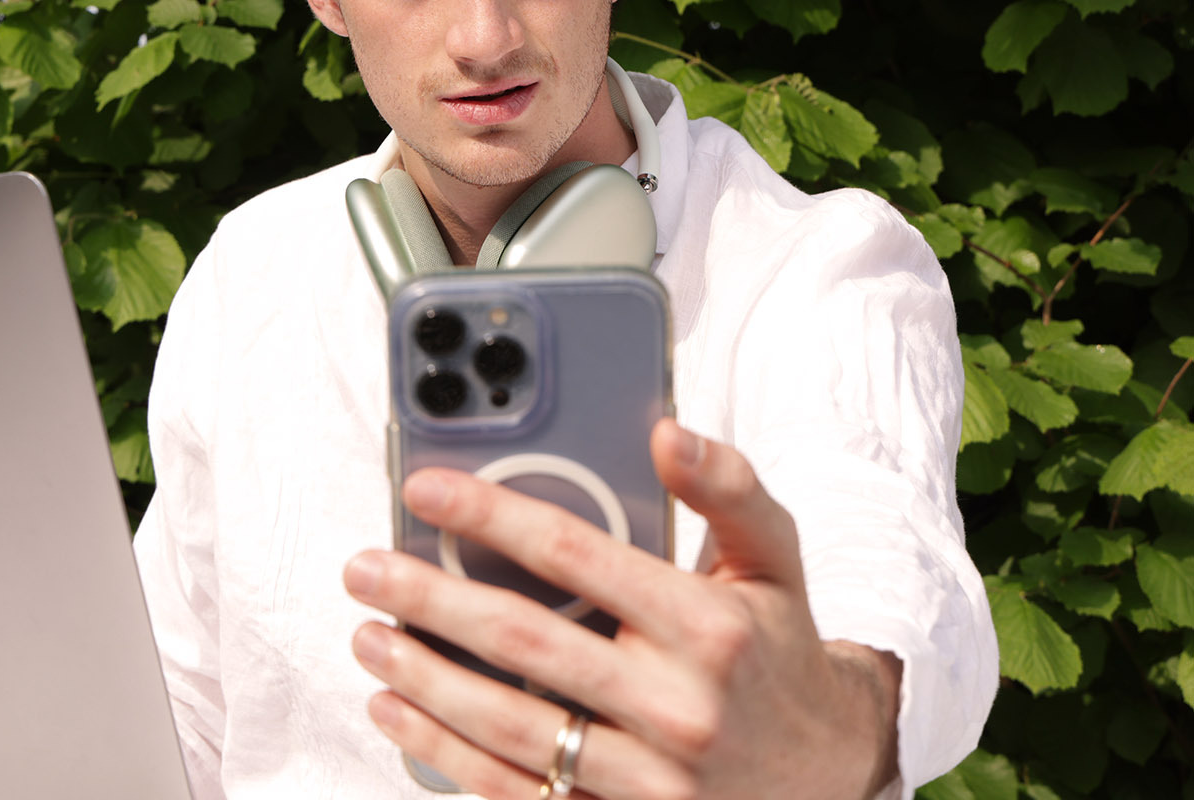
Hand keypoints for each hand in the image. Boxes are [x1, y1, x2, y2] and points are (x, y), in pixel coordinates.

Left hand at [342, 418, 901, 799]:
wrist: (829, 772)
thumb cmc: (780, 650)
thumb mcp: (775, 558)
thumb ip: (727, 487)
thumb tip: (668, 431)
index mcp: (709, 627)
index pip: (577, 555)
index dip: (491, 514)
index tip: (425, 488)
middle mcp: (679, 707)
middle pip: (526, 644)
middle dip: (431, 599)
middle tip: (365, 569)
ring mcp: (650, 780)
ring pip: (510, 726)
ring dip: (423, 680)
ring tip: (366, 637)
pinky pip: (517, 794)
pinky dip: (445, 753)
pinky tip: (398, 711)